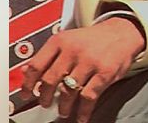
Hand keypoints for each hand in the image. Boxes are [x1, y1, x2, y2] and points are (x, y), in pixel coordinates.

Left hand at [18, 16, 145, 122]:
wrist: (122, 32)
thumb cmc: (92, 39)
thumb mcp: (68, 40)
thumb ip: (48, 55)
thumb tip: (25, 71)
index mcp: (60, 40)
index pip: (36, 65)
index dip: (28, 84)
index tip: (26, 94)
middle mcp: (73, 50)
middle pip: (50, 80)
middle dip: (45, 97)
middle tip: (46, 103)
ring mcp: (90, 61)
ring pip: (68, 91)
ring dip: (64, 106)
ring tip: (64, 111)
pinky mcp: (105, 72)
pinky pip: (89, 97)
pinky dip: (84, 111)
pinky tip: (82, 116)